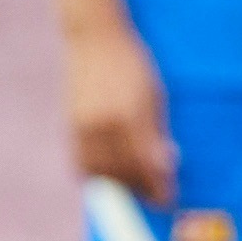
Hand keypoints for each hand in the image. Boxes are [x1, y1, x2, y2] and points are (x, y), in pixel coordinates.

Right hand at [65, 20, 174, 203]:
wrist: (95, 40)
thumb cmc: (134, 65)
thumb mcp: (156, 96)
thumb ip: (157, 133)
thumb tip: (165, 165)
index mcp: (132, 116)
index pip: (147, 165)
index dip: (160, 188)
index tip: (170, 200)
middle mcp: (105, 125)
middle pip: (124, 174)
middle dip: (143, 191)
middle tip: (158, 196)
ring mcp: (84, 127)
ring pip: (101, 174)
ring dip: (121, 186)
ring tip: (138, 186)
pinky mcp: (70, 127)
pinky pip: (81, 164)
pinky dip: (97, 176)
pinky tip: (112, 174)